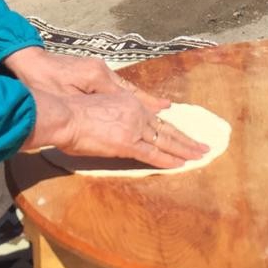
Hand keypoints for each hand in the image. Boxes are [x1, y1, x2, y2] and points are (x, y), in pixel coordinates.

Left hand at [4, 47, 168, 112]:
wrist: (26, 60)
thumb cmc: (41, 82)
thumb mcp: (63, 97)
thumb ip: (86, 107)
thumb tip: (107, 116)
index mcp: (98, 78)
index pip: (128, 98)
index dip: (147, 110)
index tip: (164, 118)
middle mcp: (103, 72)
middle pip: (134, 93)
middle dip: (153, 107)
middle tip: (171, 114)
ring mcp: (99, 71)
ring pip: (128, 89)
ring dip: (146, 102)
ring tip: (164, 109)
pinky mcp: (92, 71)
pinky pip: (118, 87)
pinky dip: (132, 96)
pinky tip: (138, 101)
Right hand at [23, 87, 207, 168]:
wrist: (65, 115)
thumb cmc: (72, 113)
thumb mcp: (98, 106)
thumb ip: (113, 116)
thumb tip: (114, 128)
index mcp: (129, 102)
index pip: (156, 118)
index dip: (171, 128)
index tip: (182, 134)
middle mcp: (136, 112)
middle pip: (166, 128)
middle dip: (186, 139)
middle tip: (202, 145)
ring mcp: (134, 127)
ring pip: (165, 141)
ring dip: (184, 150)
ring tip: (200, 155)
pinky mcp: (128, 143)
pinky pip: (153, 154)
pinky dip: (168, 160)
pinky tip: (181, 164)